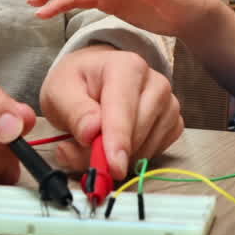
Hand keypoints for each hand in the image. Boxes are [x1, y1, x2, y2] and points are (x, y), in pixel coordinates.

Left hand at [39, 44, 183, 179]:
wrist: (95, 78)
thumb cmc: (78, 83)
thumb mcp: (60, 92)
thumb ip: (74, 112)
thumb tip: (91, 133)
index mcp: (128, 67)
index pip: (124, 109)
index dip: (118, 140)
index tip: (113, 166)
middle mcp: (156, 83)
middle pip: (137, 132)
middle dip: (108, 153)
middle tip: (78, 153)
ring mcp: (169, 104)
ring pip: (147, 147)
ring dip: (118, 157)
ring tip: (95, 143)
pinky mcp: (173, 124)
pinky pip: (155, 152)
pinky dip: (134, 157)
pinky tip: (118, 143)